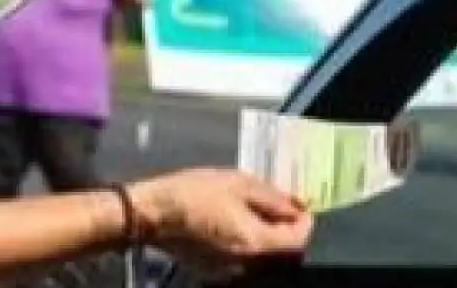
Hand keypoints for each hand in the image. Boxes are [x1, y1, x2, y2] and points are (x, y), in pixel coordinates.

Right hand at [127, 169, 313, 279]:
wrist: (152, 213)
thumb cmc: (193, 193)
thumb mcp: (238, 184)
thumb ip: (273, 198)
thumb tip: (297, 206)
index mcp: (256, 242)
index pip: (298, 241)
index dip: (305, 222)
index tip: (301, 207)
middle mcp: (246, 264)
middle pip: (280, 251)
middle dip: (284, 229)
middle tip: (277, 206)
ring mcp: (228, 271)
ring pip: (260, 256)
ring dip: (263, 236)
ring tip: (250, 211)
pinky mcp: (212, 272)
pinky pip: (240, 259)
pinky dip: (244, 243)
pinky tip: (230, 224)